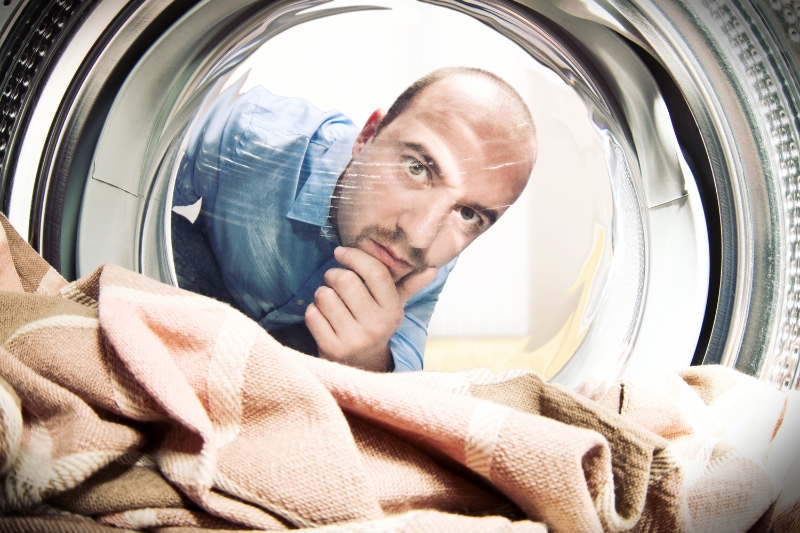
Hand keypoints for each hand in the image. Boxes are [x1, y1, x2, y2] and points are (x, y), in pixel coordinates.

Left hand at [304, 246, 436, 371]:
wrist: (361, 365)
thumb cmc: (374, 324)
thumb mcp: (393, 307)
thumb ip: (409, 286)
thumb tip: (433, 269)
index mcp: (393, 311)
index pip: (376, 272)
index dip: (355, 256)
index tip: (341, 252)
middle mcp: (376, 326)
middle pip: (344, 280)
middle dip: (333, 274)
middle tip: (334, 280)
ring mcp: (353, 340)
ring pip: (324, 295)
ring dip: (322, 293)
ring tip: (330, 300)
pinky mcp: (331, 349)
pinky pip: (312, 314)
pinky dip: (313, 310)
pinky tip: (323, 317)